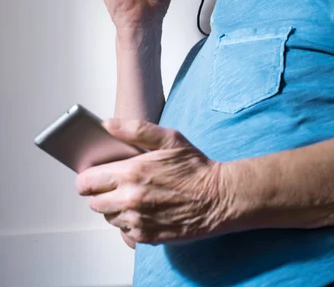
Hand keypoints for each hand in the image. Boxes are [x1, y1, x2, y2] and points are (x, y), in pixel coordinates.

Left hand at [76, 119, 228, 246]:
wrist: (219, 198)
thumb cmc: (195, 167)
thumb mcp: (169, 138)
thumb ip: (135, 129)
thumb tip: (107, 124)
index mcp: (131, 172)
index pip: (87, 182)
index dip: (87, 177)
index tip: (93, 174)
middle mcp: (130, 199)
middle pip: (93, 202)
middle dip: (100, 192)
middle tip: (115, 183)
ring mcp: (137, 221)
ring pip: (108, 216)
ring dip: (114, 206)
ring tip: (134, 194)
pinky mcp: (146, 237)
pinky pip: (123, 231)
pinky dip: (129, 222)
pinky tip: (144, 209)